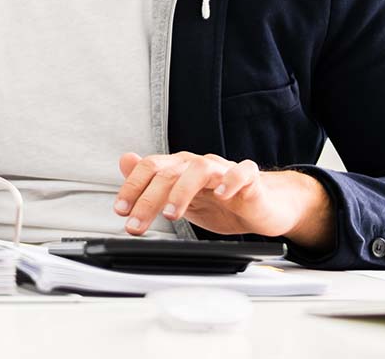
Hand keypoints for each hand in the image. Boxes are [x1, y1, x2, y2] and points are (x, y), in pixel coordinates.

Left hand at [113, 152, 333, 250]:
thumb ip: (153, 182)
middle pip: (169, 171)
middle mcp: (199, 164)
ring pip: (200, 168)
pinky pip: (242, 172)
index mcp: (180, 168)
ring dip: (182, 190)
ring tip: (172, 215)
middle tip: (136, 224)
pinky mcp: (251, 179)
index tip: (121, 211)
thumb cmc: (221, 202)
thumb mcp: (181, 197)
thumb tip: (124, 160)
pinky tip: (222, 195)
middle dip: (148, 198)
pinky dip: (231, 180)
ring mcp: (224, 169)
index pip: (150, 168)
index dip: (132, 187)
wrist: (263, 206)